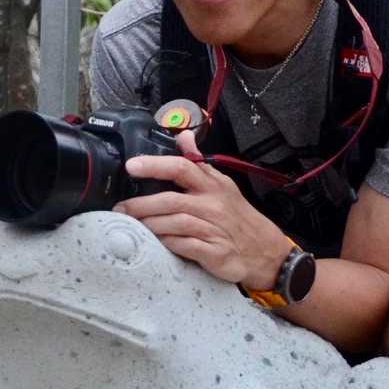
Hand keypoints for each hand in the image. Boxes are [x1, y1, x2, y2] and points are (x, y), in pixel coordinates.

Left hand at [112, 131, 290, 287]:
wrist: (267, 252)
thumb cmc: (238, 217)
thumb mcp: (222, 185)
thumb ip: (198, 162)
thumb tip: (184, 136)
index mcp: (213, 185)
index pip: (183, 168)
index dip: (155, 165)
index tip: (131, 166)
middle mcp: (214, 205)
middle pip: (171, 200)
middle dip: (141, 205)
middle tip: (120, 209)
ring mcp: (215, 229)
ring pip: (175, 223)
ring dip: (150, 225)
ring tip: (134, 225)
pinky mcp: (215, 252)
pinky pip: (185, 246)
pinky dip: (168, 243)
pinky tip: (157, 243)